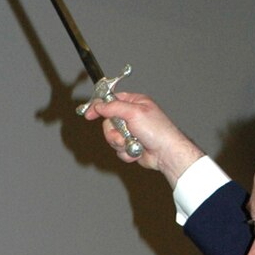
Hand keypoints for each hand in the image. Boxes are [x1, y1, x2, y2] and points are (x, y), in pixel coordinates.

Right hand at [81, 90, 203, 186]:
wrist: (165, 153)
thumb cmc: (157, 130)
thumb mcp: (134, 113)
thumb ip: (113, 107)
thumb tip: (98, 105)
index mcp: (134, 103)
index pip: (111, 100)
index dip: (99, 107)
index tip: (89, 114)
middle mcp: (131, 117)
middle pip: (108, 122)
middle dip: (114, 131)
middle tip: (124, 132)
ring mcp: (130, 132)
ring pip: (111, 138)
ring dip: (120, 143)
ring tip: (133, 142)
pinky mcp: (130, 145)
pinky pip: (118, 149)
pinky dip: (125, 152)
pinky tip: (136, 150)